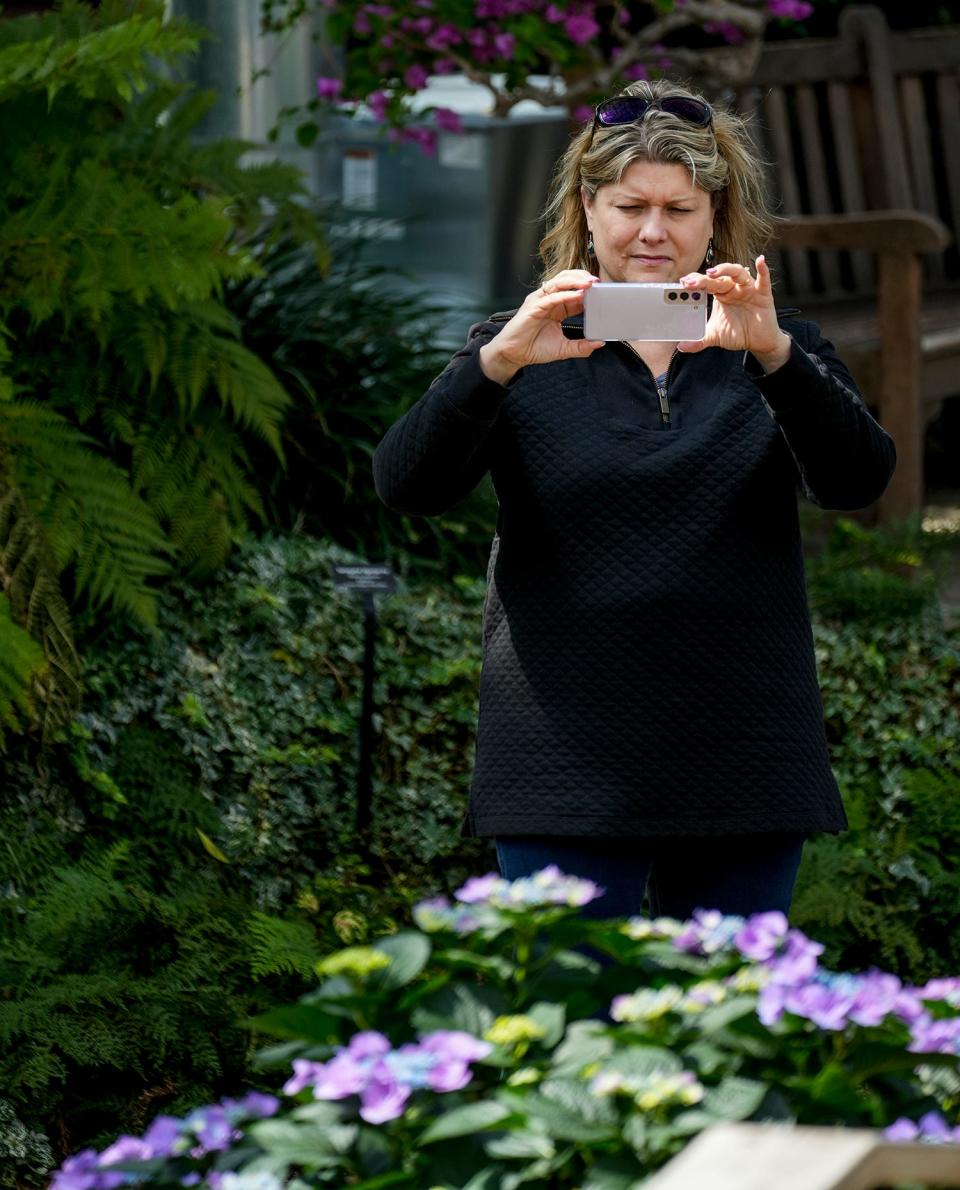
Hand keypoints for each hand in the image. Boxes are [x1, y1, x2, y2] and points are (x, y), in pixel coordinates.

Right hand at [478, 269, 605, 385]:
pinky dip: (566, 294)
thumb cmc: (534, 348)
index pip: (575, 291)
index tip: (603, 292)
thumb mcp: (564, 349)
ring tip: (590, 284)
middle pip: (567, 279)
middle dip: (584, 278)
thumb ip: (582, 346)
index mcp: (557, 306)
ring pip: (559, 282)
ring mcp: (540, 300)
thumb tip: (600, 343)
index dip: (589, 290)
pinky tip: (578, 295)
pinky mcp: (533, 306)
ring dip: (576, 281)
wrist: (514, 355)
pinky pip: (552, 297)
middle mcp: (548, 299)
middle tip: (599, 283)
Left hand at [676, 255, 790, 371]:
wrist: (758, 342)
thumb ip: (699, 341)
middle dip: (703, 279)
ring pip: (737, 273)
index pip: (706, 283)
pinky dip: (762, 270)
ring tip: (712, 273)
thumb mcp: (714, 337)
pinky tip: (760, 261)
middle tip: (690, 282)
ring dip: (725, 270)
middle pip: (718, 278)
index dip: (695, 281)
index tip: (683, 283)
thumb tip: (682, 347)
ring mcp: (748, 289)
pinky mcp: (763, 294)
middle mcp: (733, 288)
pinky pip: (763, 280)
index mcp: (720, 294)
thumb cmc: (737, 333)